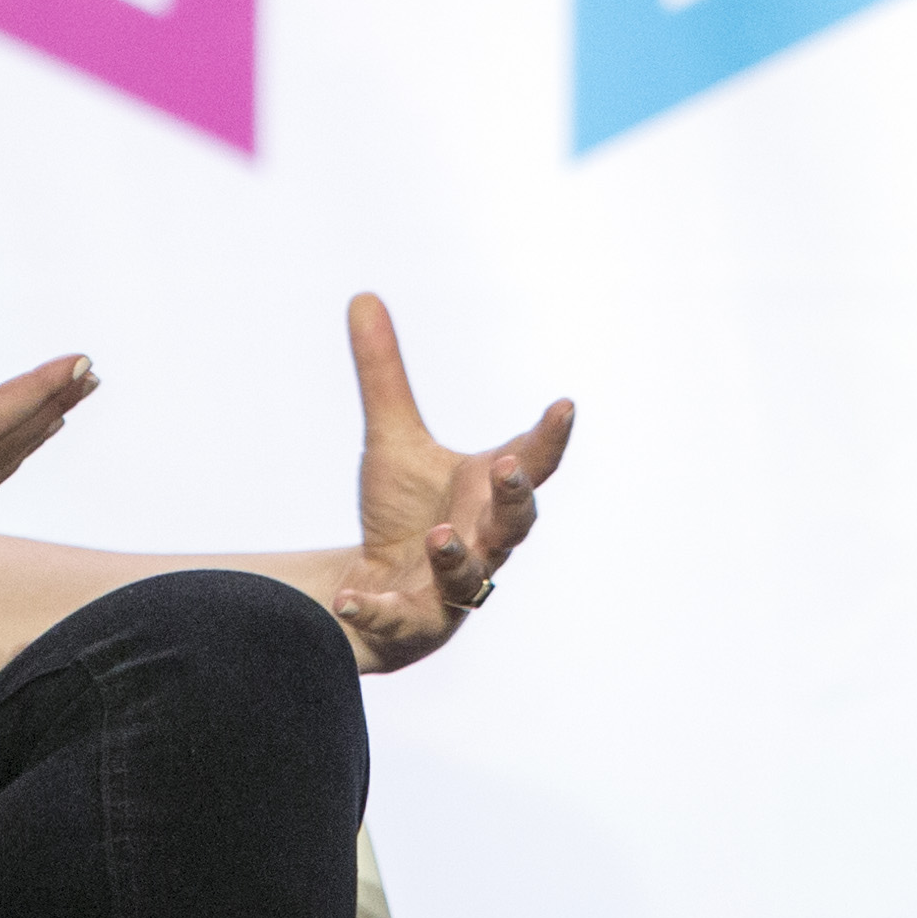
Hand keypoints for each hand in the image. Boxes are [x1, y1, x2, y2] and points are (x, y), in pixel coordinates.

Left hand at [324, 292, 575, 670]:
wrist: (377, 588)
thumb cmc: (406, 512)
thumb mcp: (392, 440)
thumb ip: (384, 376)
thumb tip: (362, 296)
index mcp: (486, 492)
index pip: (532, 462)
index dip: (551, 436)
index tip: (565, 404)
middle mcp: (483, 540)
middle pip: (516, 523)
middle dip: (516, 497)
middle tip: (508, 467)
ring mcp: (453, 587)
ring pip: (470, 578)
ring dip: (457, 557)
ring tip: (440, 535)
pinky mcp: (416, 621)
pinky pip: (402, 618)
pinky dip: (379, 610)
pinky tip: (352, 600)